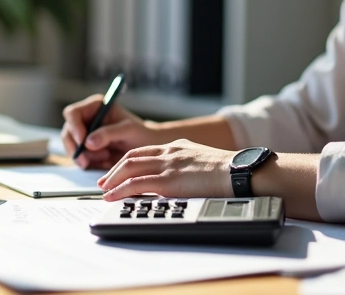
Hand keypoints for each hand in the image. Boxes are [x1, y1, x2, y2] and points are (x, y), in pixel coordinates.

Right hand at [60, 94, 162, 168]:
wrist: (146, 147)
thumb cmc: (140, 133)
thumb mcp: (128, 130)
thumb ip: (108, 133)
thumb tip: (88, 142)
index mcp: (94, 106)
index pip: (73, 113)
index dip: (74, 128)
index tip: (83, 142)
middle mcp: (86, 119)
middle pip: (67, 132)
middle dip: (76, 148)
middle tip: (85, 161)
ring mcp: (84, 134)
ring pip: (72, 147)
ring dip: (86, 156)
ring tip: (107, 156)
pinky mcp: (86, 149)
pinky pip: (79, 158)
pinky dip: (90, 163)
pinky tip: (105, 160)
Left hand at [97, 139, 235, 200]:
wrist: (240, 172)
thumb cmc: (230, 172)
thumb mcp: (204, 162)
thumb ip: (188, 167)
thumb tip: (183, 180)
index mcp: (178, 147)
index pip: (144, 151)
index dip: (127, 161)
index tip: (118, 170)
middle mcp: (169, 152)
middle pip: (132, 157)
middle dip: (114, 169)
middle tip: (104, 181)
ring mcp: (168, 165)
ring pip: (129, 168)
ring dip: (113, 179)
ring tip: (104, 190)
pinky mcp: (168, 180)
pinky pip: (136, 184)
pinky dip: (120, 190)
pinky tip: (112, 197)